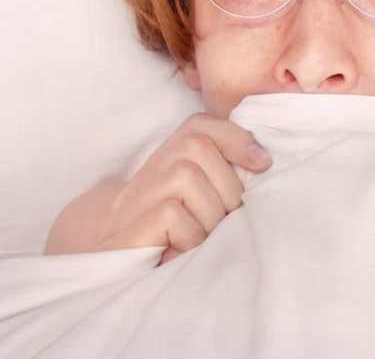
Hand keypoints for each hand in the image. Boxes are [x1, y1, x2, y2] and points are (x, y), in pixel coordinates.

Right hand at [45, 113, 272, 265]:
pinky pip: (183, 222)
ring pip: (199, 192)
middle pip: (209, 162)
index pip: (204, 127)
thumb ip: (222, 167)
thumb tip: (264, 163)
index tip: (262, 162)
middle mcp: (158, 163)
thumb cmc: (168, 218)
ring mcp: (146, 190)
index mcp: (175, 149)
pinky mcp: (142, 219)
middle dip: (227, 197)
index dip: (236, 139)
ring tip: (196, 235)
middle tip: (216, 221)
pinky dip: (191, 240)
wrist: (110, 244)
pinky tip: (178, 246)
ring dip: (209, 223)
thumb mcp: (197, 189)